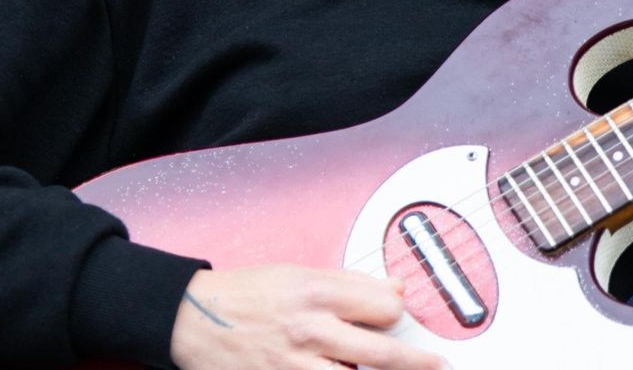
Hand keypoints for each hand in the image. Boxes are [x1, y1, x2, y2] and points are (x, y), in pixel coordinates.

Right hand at [170, 264, 447, 369]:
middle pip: (381, 353)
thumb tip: (394, 293)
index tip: (404, 318)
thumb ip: (350, 284)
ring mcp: (294, 366)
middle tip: (437, 364)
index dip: (398, 313)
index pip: (385, 307)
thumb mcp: (301, 273)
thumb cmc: (249, 294)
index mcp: (318, 292)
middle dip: (416, 361)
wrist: (195, 320)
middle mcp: (311, 331)